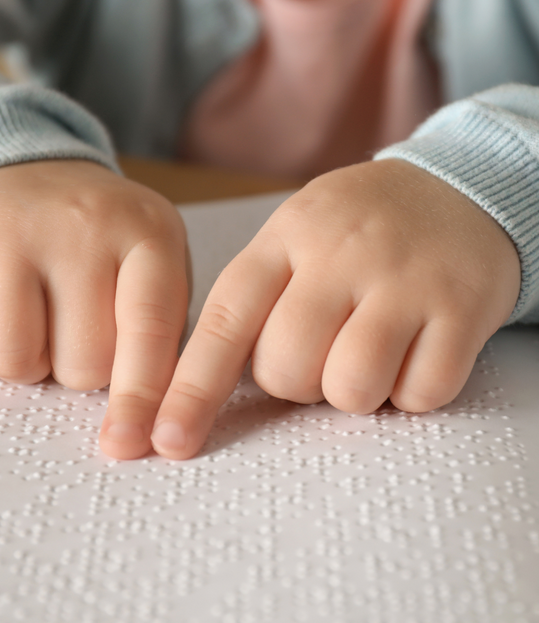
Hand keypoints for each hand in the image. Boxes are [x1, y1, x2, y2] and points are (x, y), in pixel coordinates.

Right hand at [0, 160, 188, 458]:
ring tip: (37, 325)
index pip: (149, 328)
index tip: (131, 446)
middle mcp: (82, 227)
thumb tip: (149, 423)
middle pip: (83, 363)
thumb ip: (160, 331)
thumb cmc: (102, 239)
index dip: (142, 396)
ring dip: (26, 366)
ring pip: (14, 359)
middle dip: (80, 368)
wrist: (28, 172)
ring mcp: (13, 233)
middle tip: (75, 328)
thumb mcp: (153, 262)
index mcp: (148, 234)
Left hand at [150, 159, 521, 459]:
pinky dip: (410, 391)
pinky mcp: (461, 306)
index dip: (193, 388)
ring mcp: (404, 279)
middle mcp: (339, 254)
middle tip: (323, 349)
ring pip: (350, 388)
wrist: (457, 190)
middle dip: (295, 381)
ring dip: (353, 390)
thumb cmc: (357, 231)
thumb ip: (253, 301)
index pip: (225, 320)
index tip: (168, 440)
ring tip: (367, 351)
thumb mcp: (294, 237)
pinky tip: (415, 349)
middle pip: (286, 368)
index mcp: (285, 238)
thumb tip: (204, 387)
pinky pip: (420, 394)